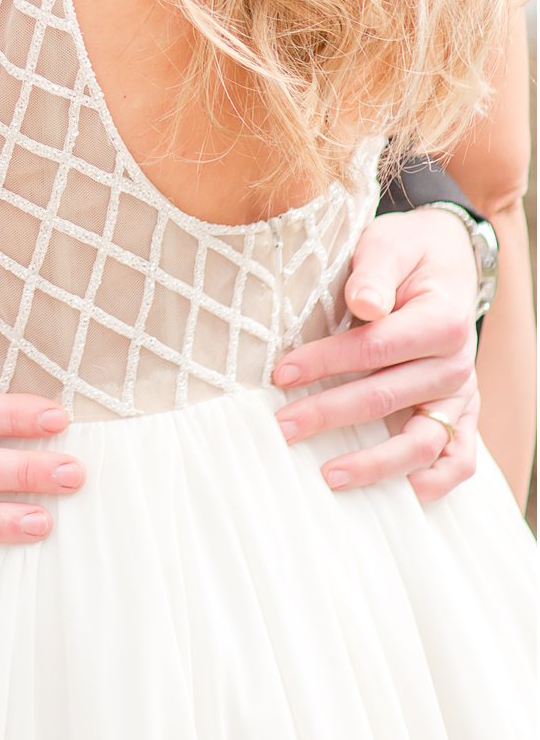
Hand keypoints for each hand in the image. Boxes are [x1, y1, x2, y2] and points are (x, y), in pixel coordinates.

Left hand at [271, 208, 480, 500]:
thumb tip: (364, 303)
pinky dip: (434, 482)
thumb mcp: (389, 244)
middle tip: (283, 426)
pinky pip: (458, 459)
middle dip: (329, 414)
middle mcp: (457, 364)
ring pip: (422, 442)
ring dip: (375, 464)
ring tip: (329, 474)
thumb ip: (375, 273)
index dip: (324, 362)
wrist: (444, 260)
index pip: (374, 348)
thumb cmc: (406, 254)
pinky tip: (398, 494)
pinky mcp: (460, 413)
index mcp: (443, 320)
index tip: (279, 373)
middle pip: (386, 398)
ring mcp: (461, 394)